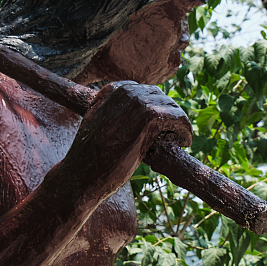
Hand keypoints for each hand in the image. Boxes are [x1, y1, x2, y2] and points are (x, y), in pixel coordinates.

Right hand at [76, 80, 193, 171]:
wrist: (81, 176)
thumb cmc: (88, 158)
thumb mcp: (94, 125)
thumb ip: (110, 112)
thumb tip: (133, 108)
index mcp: (109, 92)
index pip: (143, 89)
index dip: (154, 106)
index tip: (159, 124)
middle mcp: (123, 93)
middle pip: (159, 95)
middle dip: (168, 114)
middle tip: (171, 134)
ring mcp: (135, 104)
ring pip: (171, 105)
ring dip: (179, 123)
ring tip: (179, 139)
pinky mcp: (147, 119)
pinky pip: (177, 117)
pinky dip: (185, 130)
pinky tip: (184, 142)